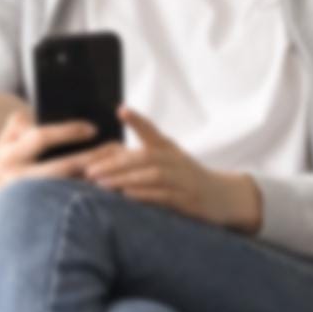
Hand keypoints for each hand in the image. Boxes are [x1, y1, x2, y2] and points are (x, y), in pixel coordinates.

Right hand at [0, 103, 107, 233]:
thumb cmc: (3, 166)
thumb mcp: (3, 143)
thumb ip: (17, 124)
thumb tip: (35, 112)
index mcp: (10, 155)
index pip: (41, 138)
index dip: (68, 132)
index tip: (93, 129)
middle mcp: (18, 179)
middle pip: (61, 168)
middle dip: (91, 158)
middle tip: (117, 150)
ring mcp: (29, 200)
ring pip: (69, 191)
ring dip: (96, 182)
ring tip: (121, 171)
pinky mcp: (40, 217)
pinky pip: (70, 208)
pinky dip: (92, 200)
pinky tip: (112, 192)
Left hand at [82, 108, 262, 230]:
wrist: (224, 198)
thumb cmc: (187, 179)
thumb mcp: (168, 161)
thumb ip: (143, 155)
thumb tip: (109, 154)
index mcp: (169, 150)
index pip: (153, 132)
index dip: (138, 121)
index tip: (121, 110)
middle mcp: (176, 161)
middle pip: (145, 156)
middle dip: (115, 163)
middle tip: (88, 170)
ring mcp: (184, 181)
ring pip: (153, 175)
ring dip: (125, 179)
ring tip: (101, 184)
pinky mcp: (189, 201)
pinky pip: (165, 196)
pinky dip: (145, 195)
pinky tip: (127, 196)